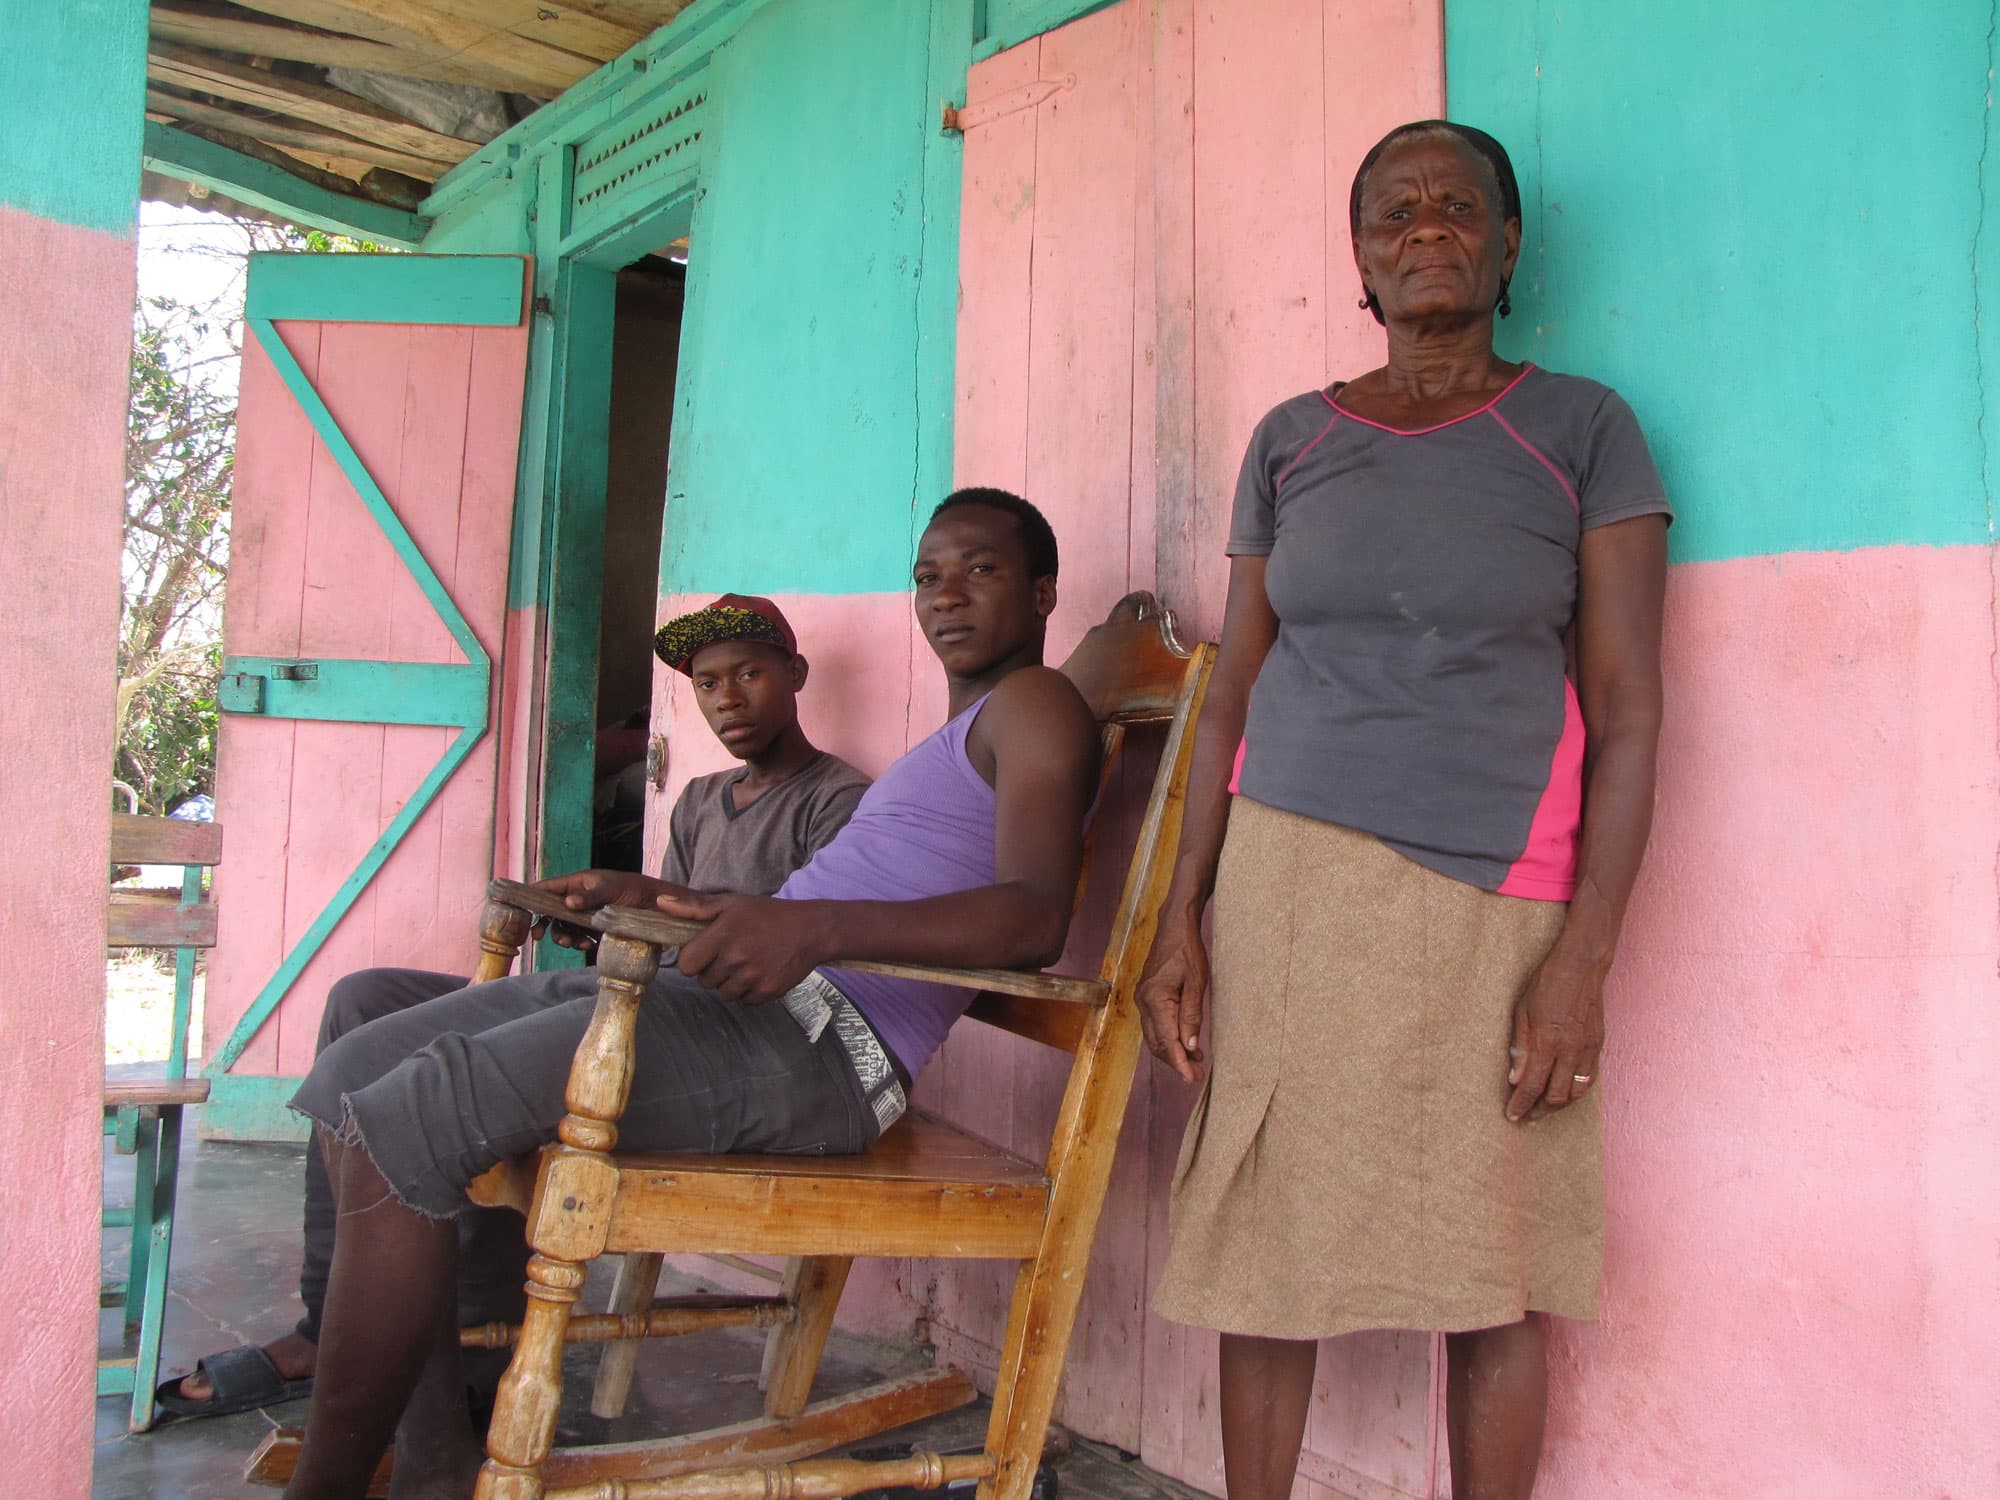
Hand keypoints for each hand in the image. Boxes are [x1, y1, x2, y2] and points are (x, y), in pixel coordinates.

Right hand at [531, 869, 665, 949]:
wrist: (658, 907)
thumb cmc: (635, 890)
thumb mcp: (612, 890)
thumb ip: (590, 896)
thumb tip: (568, 903)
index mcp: (578, 882)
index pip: (547, 888)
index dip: (531, 898)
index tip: (520, 911)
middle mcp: (578, 897)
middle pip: (550, 911)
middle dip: (545, 924)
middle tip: (539, 936)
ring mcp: (586, 914)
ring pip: (563, 927)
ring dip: (563, 937)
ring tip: (572, 943)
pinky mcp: (595, 928)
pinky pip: (578, 937)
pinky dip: (578, 942)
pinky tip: (587, 945)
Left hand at [658, 891, 829, 1003]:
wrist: (810, 930)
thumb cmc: (767, 914)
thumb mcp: (731, 903)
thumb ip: (694, 907)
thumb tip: (660, 903)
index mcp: (723, 934)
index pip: (686, 965)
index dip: (693, 959)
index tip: (705, 951)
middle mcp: (736, 958)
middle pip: (704, 981)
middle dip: (712, 970)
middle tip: (730, 954)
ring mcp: (752, 977)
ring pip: (723, 994)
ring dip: (729, 983)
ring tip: (744, 964)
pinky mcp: (767, 992)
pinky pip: (744, 1001)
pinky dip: (748, 991)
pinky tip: (758, 972)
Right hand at [1136, 906, 1208, 1083]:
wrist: (1174, 925)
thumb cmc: (1188, 949)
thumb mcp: (1197, 982)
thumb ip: (1192, 1015)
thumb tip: (1191, 1045)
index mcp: (1155, 999)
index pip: (1168, 1041)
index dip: (1180, 1063)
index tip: (1192, 1079)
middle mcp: (1143, 1002)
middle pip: (1157, 1044)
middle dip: (1177, 1061)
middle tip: (1198, 1073)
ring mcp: (1142, 999)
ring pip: (1154, 1037)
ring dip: (1173, 1051)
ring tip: (1196, 1060)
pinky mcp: (1146, 996)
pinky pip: (1154, 1025)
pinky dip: (1168, 1038)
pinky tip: (1185, 1042)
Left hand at [1505, 951, 1605, 1121]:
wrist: (1580, 966)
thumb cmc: (1546, 984)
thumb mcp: (1522, 1011)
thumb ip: (1520, 1047)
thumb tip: (1514, 1079)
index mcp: (1548, 1041)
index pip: (1533, 1084)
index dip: (1522, 1104)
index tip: (1513, 1115)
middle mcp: (1571, 1049)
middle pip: (1557, 1095)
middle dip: (1540, 1110)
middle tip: (1526, 1116)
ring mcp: (1588, 1048)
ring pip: (1576, 1092)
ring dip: (1559, 1105)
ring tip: (1543, 1108)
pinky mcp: (1598, 1045)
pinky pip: (1588, 1078)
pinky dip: (1575, 1090)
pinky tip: (1564, 1091)